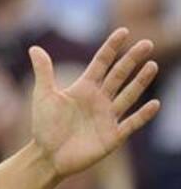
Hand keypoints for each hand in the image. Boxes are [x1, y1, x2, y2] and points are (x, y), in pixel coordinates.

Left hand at [29, 28, 159, 179]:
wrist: (46, 157)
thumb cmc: (44, 127)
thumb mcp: (43, 97)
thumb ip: (43, 72)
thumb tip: (34, 48)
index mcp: (85, 88)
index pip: (102, 63)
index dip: (111, 48)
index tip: (123, 31)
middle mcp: (100, 100)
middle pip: (119, 75)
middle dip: (132, 59)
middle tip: (146, 43)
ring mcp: (108, 117)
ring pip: (128, 95)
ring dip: (140, 82)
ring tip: (152, 65)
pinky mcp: (112, 136)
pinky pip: (131, 123)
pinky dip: (142, 115)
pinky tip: (154, 104)